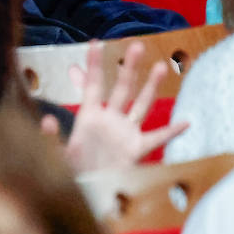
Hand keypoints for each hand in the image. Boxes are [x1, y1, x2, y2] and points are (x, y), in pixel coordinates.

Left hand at [60, 41, 188, 172]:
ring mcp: (125, 132)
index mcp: (89, 116)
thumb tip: (47, 120)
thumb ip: (52, 137)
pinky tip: (185, 123)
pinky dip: (171, 132)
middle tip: (136, 45)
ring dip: (151, 87)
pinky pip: (156, 139)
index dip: (94, 65)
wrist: (86, 191)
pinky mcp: (137, 149)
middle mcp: (109, 120)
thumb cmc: (70, 169)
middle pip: (122, 88)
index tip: (96, 42)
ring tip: (161, 66)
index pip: (92, 85)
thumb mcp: (59, 153)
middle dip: (128, 68)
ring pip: (141, 105)